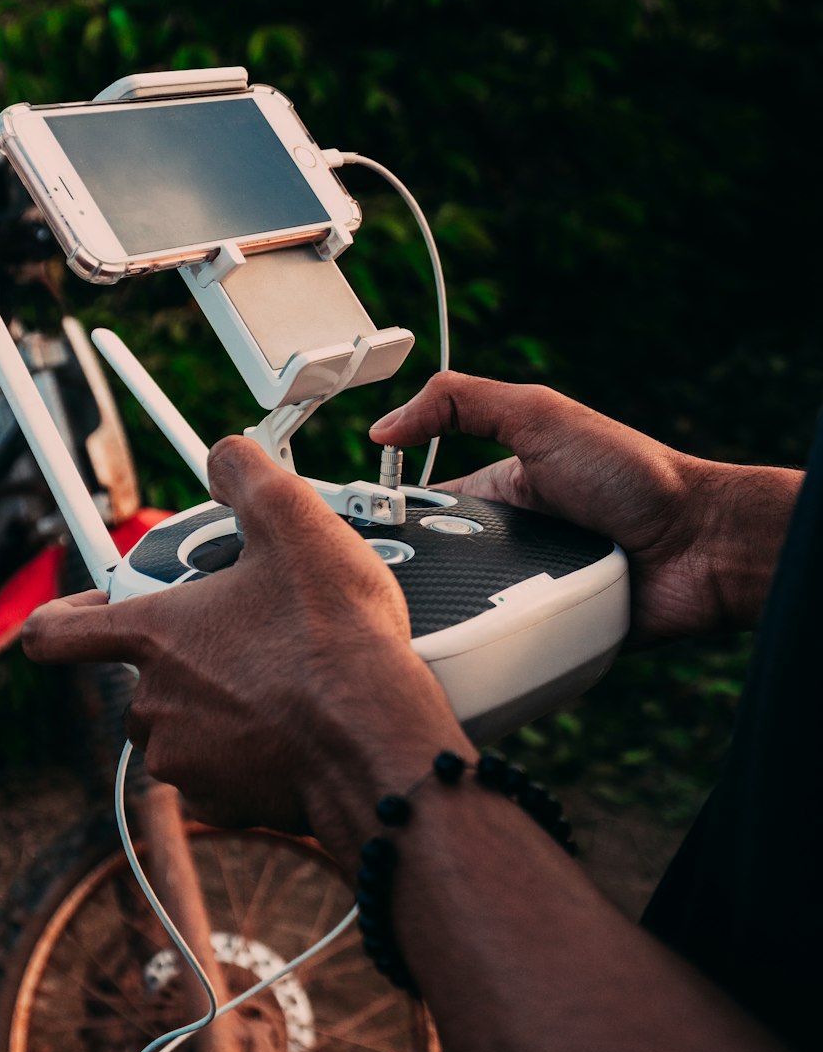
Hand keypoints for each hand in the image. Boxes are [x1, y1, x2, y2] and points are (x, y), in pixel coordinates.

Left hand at [22, 436, 458, 841]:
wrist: (377, 741)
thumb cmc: (335, 640)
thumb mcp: (296, 521)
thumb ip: (246, 472)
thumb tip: (224, 458)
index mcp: (155, 635)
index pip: (56, 632)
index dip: (63, 614)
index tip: (85, 610)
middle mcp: (155, 702)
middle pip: (144, 673)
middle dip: (188, 653)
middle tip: (248, 630)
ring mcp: (185, 757)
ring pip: (184, 722)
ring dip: (218, 702)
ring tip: (281, 677)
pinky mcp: (223, 800)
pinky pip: (218, 770)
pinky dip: (246, 750)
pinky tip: (292, 726)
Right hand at [371, 371, 801, 643]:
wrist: (701, 544)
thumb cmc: (635, 474)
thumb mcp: (540, 416)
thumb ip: (462, 403)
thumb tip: (384, 427)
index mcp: (494, 492)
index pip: (419, 510)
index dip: (384, 521)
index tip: (351, 535)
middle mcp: (503, 546)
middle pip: (431, 570)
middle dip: (412, 575)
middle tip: (384, 584)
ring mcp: (523, 593)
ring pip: (460, 614)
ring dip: (447, 613)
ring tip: (420, 617)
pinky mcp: (544, 634)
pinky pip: (499, 647)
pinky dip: (485, 645)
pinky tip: (463, 646)